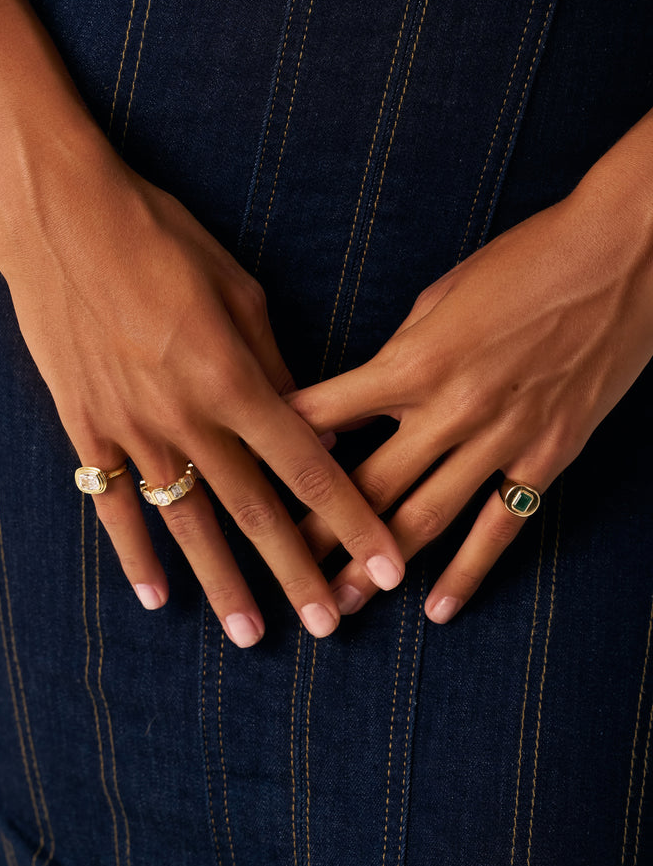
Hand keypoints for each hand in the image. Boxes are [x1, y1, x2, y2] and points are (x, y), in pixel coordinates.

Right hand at [0, 0, 404, 646]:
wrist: (63, 219)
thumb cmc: (161, 238)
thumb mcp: (238, 289)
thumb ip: (273, 364)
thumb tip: (308, 416)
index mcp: (234, 378)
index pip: (309, 466)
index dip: (352, 518)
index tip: (387, 563)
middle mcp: (186, 417)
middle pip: (255, 509)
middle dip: (299, 570)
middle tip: (331, 623)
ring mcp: (131, 429)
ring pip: (187, 522)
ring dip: (223, 582)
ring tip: (251, 634)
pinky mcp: (87, 427)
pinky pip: (113, 503)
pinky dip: (135, 552)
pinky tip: (156, 597)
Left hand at [290, 120, 652, 623]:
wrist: (619, 255)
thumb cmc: (525, 259)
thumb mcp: (442, 295)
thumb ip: (402, 352)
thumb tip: (372, 391)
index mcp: (413, 360)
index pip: (326, 417)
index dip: (281, 450)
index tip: (249, 480)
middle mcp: (449, 409)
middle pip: (366, 487)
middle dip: (317, 533)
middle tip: (279, 571)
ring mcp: (500, 438)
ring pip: (424, 519)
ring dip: (376, 568)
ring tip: (338, 605)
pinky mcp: (547, 455)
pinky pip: (500, 526)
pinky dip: (467, 573)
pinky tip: (437, 609)